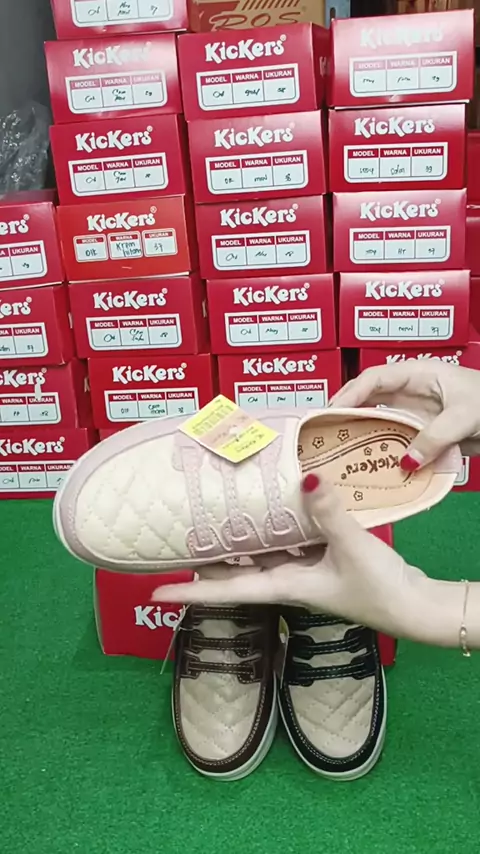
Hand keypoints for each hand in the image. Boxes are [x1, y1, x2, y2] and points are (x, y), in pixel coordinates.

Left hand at [152, 475, 428, 640]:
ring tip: (217, 514)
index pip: (227, 590)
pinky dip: (277, 529)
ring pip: (261, 555)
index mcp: (283, 586)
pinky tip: (276, 508)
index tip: (153, 593)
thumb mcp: (352, 548)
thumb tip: (306, 478)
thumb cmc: (380, 590)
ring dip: (239, 540)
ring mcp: (305, 573)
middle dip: (207, 559)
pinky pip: (289, 544)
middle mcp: (287, 581)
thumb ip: (328, 514)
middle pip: (236, 570)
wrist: (414, 607)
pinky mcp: (323, 563)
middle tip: (179, 536)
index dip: (189, 593)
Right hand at [330, 361, 479, 469]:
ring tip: (336, 448)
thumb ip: (434, 438)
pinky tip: (369, 463)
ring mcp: (415, 412)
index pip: (374, 378)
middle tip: (322, 431)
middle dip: (344, 411)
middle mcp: (411, 391)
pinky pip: (394, 439)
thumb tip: (404, 461)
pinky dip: (381, 449)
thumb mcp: (463, 418)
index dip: (350, 393)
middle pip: (368, 397)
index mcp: (419, 373)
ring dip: (360, 433)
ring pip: (378, 419)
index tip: (331, 411)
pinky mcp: (422, 432)